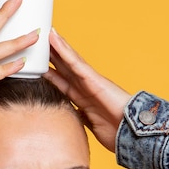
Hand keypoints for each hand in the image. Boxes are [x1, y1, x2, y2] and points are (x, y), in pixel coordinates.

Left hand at [44, 29, 130, 151]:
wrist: (132, 135)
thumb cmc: (116, 132)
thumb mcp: (91, 126)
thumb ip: (81, 119)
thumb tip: (70, 119)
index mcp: (84, 100)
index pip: (64, 83)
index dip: (51, 74)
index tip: (38, 66)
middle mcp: (86, 88)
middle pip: (65, 69)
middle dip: (51, 57)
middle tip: (37, 43)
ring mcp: (90, 82)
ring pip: (69, 61)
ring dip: (57, 48)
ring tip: (45, 33)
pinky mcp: (94, 79)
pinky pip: (76, 63)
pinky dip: (65, 51)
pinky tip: (55, 39)